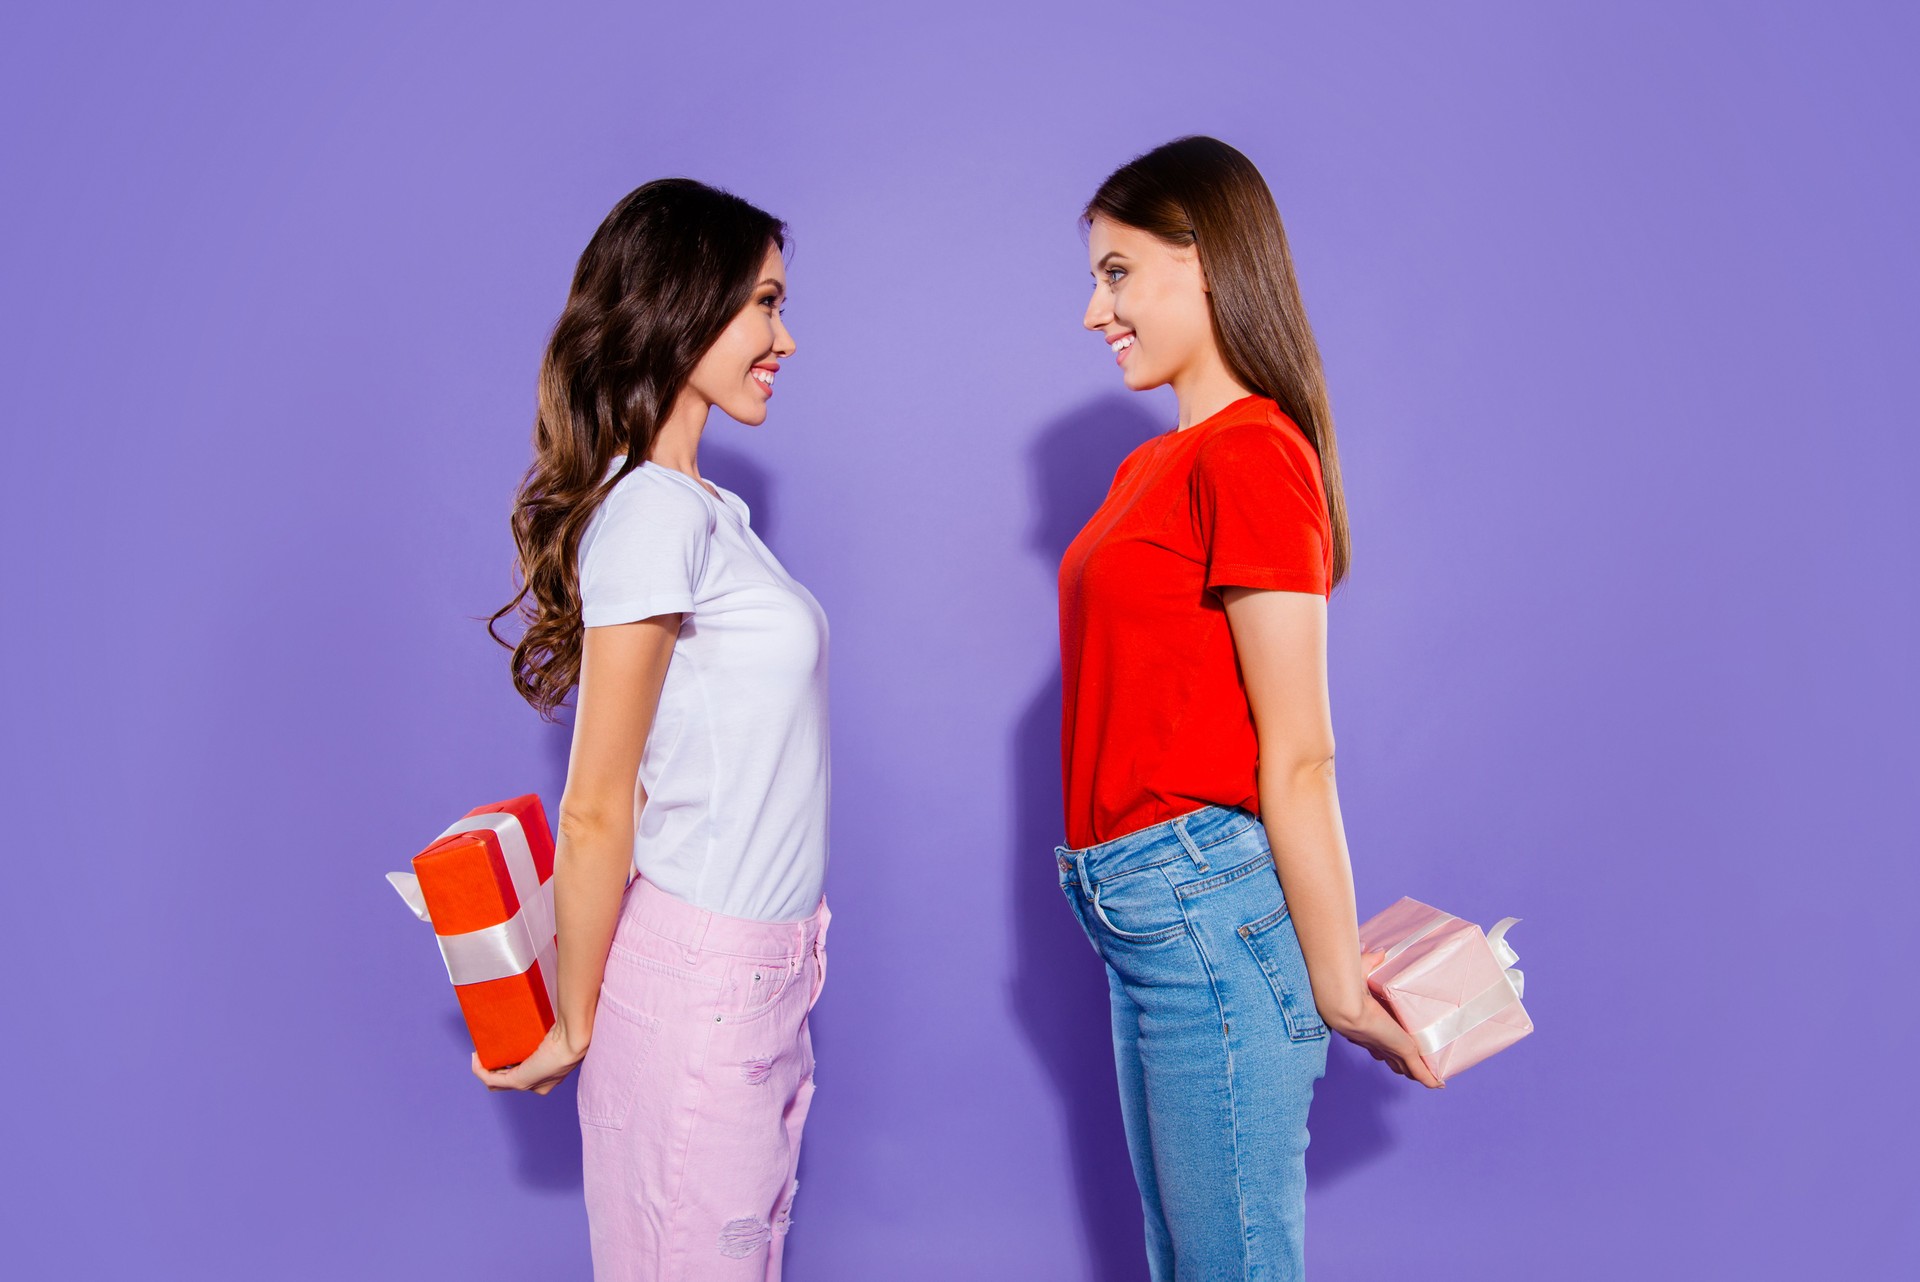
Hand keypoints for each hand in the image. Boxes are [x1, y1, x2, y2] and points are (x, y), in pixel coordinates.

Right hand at [471, 1019, 588, 1094]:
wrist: (573, 1039)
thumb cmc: (570, 1031)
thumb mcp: (555, 1032)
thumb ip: (547, 1027)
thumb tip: (537, 1013)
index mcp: (549, 1076)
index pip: (524, 1073)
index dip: (508, 1062)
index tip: (502, 1046)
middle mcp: (539, 1085)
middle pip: (508, 1081)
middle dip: (494, 1066)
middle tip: (489, 1048)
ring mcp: (528, 1085)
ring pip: (497, 1082)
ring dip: (485, 1068)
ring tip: (481, 1052)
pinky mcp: (519, 1081)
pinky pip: (490, 1080)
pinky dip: (479, 1070)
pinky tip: (476, 1057)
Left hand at [1328, 950, 1444, 1088]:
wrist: (1344, 1003)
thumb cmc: (1347, 986)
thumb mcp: (1363, 969)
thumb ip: (1372, 961)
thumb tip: (1379, 951)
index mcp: (1368, 1025)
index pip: (1377, 1041)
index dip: (1385, 1046)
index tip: (1392, 1046)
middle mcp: (1377, 1041)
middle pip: (1392, 1059)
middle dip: (1403, 1064)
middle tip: (1417, 1064)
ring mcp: (1389, 1048)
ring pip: (1406, 1067)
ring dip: (1418, 1072)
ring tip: (1432, 1075)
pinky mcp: (1401, 1050)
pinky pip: (1418, 1070)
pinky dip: (1429, 1078)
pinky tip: (1438, 1084)